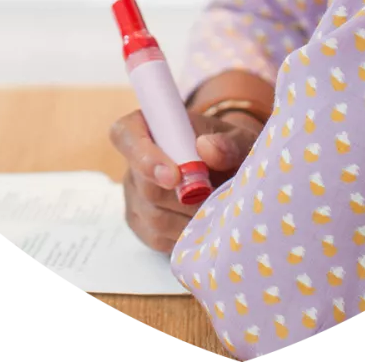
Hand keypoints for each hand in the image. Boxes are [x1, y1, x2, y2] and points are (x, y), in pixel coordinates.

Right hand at [109, 108, 264, 255]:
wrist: (229, 172)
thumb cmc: (229, 149)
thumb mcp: (239, 139)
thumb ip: (229, 142)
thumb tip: (208, 148)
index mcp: (148, 126)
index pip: (126, 135)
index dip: (144, 156)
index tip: (174, 176)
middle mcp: (134, 160)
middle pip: (146, 186)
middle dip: (184, 198)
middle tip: (215, 198)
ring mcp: (134, 194)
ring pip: (154, 217)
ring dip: (190, 218)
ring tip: (217, 209)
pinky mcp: (141, 223)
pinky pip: (158, 238)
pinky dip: (185, 235)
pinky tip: (205, 224)